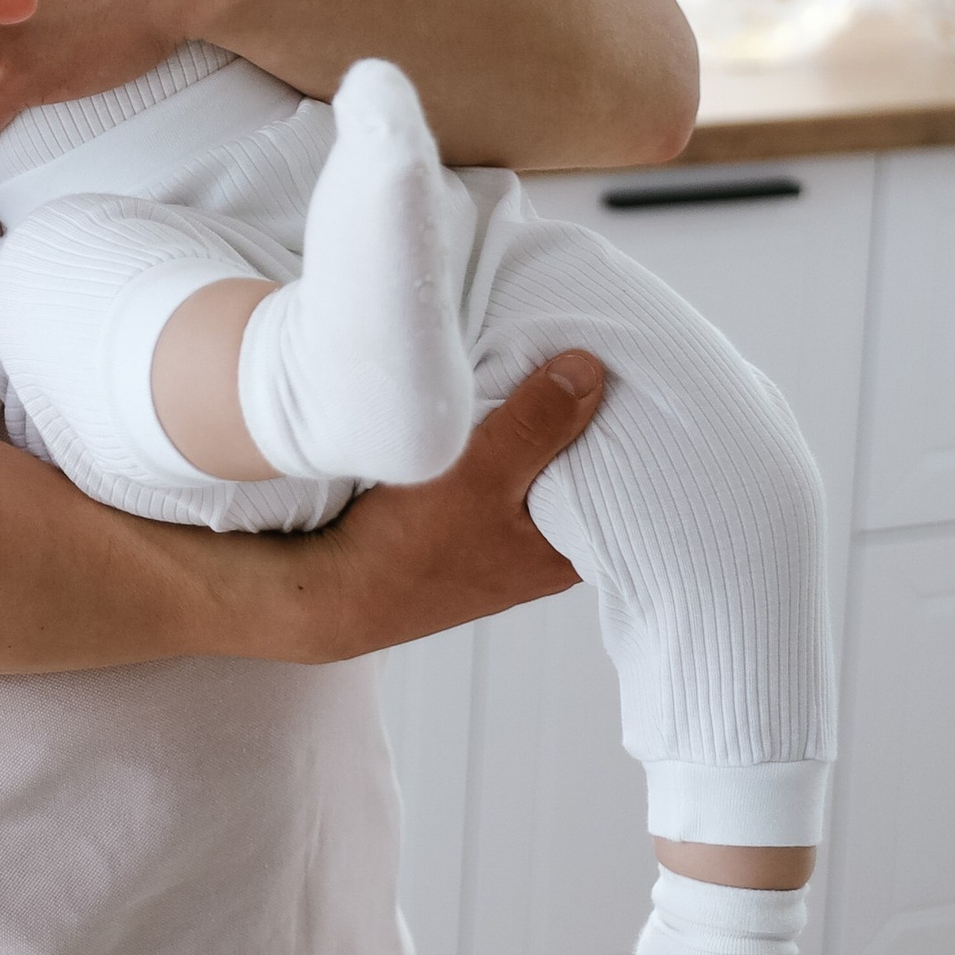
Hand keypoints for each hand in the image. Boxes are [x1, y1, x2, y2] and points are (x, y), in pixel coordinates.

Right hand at [294, 353, 606, 647]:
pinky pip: (493, 480)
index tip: (624, 379)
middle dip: (576, 424)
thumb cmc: (408, 549)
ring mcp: (497, 546)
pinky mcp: (459, 534)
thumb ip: (537, 422)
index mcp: (566, 555)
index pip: (622, 485)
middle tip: (581, 362)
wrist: (330, 591)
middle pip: (575, 474)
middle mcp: (539, 555)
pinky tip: (482, 418)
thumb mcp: (481, 474)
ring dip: (528, 433)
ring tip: (534, 376)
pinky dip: (494, 449)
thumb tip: (589, 369)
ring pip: (530, 475)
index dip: (624, 431)